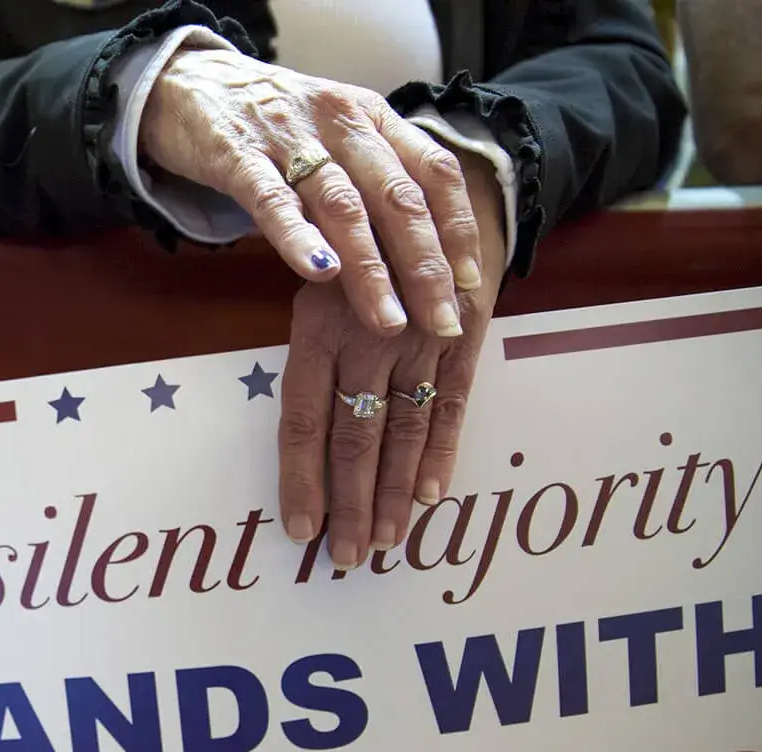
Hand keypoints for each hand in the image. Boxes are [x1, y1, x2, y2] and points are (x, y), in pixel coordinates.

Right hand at [140, 47, 483, 337]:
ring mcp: (288, 138)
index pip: (433, 171)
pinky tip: (320, 276)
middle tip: (442, 322)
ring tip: (389, 321)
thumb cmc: (271, 121)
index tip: (471, 283)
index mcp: (372, 117)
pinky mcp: (237, 157)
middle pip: (397, 197)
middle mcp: (340, 122)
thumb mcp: (335, 132)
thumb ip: (373, 175)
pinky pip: (273, 202)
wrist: (191, 82)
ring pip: (344, 207)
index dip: (457, 228)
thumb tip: (423, 248)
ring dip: (372, 270)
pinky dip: (300, 240)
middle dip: (426, 266)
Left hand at [277, 147, 505, 568]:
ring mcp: (420, 342)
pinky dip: (441, 453)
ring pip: (402, 431)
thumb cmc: (360, 242)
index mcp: (318, 327)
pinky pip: (452, 405)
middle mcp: (368, 339)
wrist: (444, 182)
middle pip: (354, 437)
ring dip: (393, 494)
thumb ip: (309, 349)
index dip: (301, 478)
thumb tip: (295, 428)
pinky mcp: (465, 339)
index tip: (299, 530)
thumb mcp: (319, 282)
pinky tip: (430, 497)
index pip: (302, 419)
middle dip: (348, 504)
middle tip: (344, 559)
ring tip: (383, 544)